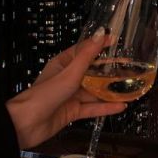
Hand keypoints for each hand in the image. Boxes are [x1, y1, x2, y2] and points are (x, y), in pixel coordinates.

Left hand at [5, 33, 125, 148]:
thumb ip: (87, 55)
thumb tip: (100, 33)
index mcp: (63, 63)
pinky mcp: (73, 112)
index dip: (100, 45)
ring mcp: (71, 95)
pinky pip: (92, 107)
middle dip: (110, 70)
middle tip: (130, 67)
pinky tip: (122, 106)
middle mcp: (68, 77)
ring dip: (111, 90)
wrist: (26, 124)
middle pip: (92, 71)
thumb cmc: (45, 94)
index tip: (116, 41)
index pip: (85, 49)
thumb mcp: (69, 73)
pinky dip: (106, 107)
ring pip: (94, 91)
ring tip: (131, 88)